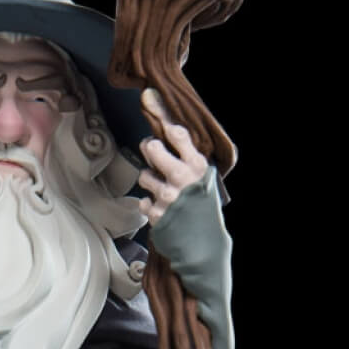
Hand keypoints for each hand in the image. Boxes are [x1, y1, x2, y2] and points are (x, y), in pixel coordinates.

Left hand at [137, 88, 208, 223]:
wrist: (205, 241)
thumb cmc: (202, 201)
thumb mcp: (200, 173)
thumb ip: (182, 148)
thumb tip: (156, 107)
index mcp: (198, 164)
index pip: (176, 132)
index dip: (163, 121)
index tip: (156, 113)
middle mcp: (182, 178)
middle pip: (151, 148)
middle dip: (151, 150)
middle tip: (157, 157)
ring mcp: (168, 196)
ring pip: (143, 175)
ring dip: (151, 181)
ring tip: (166, 190)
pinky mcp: (156, 214)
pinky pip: (142, 200)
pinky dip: (151, 204)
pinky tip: (164, 209)